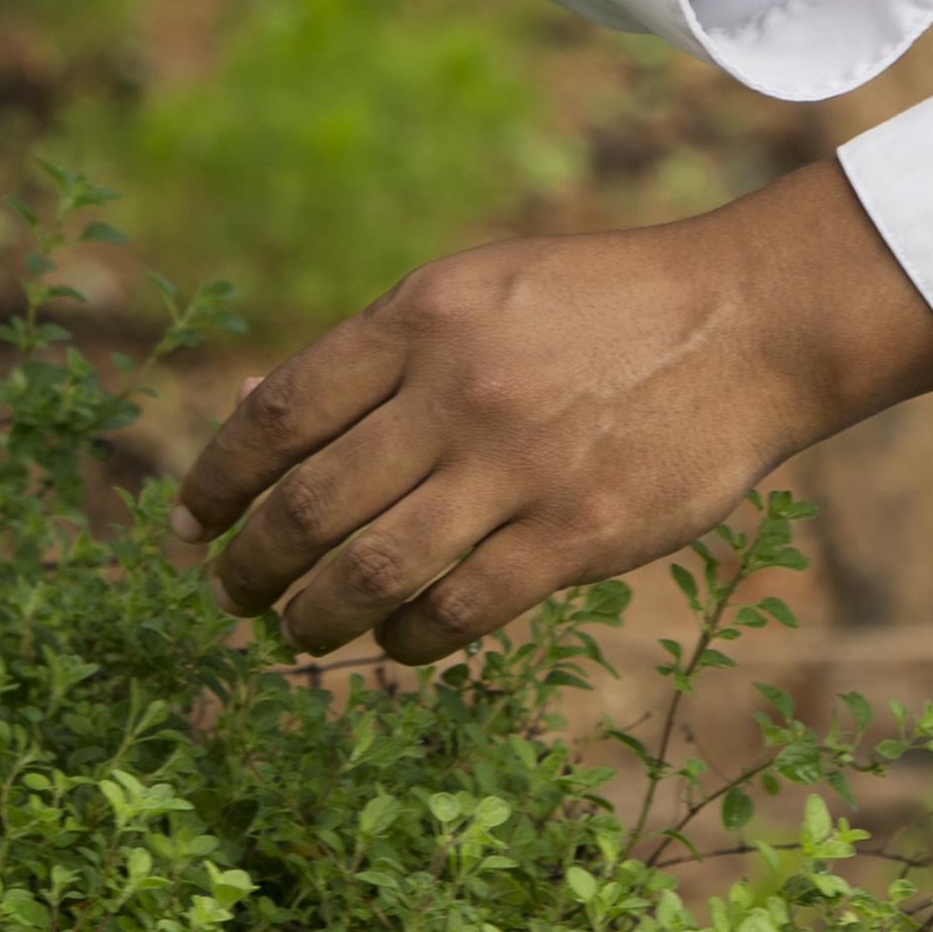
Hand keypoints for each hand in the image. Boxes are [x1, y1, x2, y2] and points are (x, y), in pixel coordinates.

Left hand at [169, 162, 932, 664]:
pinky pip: (455, 613)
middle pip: (307, 506)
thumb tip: (254, 420)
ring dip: (312, 620)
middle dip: (249, 567)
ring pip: (368, 572)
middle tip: (231, 595)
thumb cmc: (596, 305)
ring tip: (295, 634)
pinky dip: (404, 640)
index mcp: (421, 316)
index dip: (214, 482)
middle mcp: (456, 390)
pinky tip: (393, 642)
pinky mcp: (575, 534)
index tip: (188, 525)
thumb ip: (376, 354)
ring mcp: (515, 467)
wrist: (744, 322)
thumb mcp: (476, 289)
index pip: (277, 415)